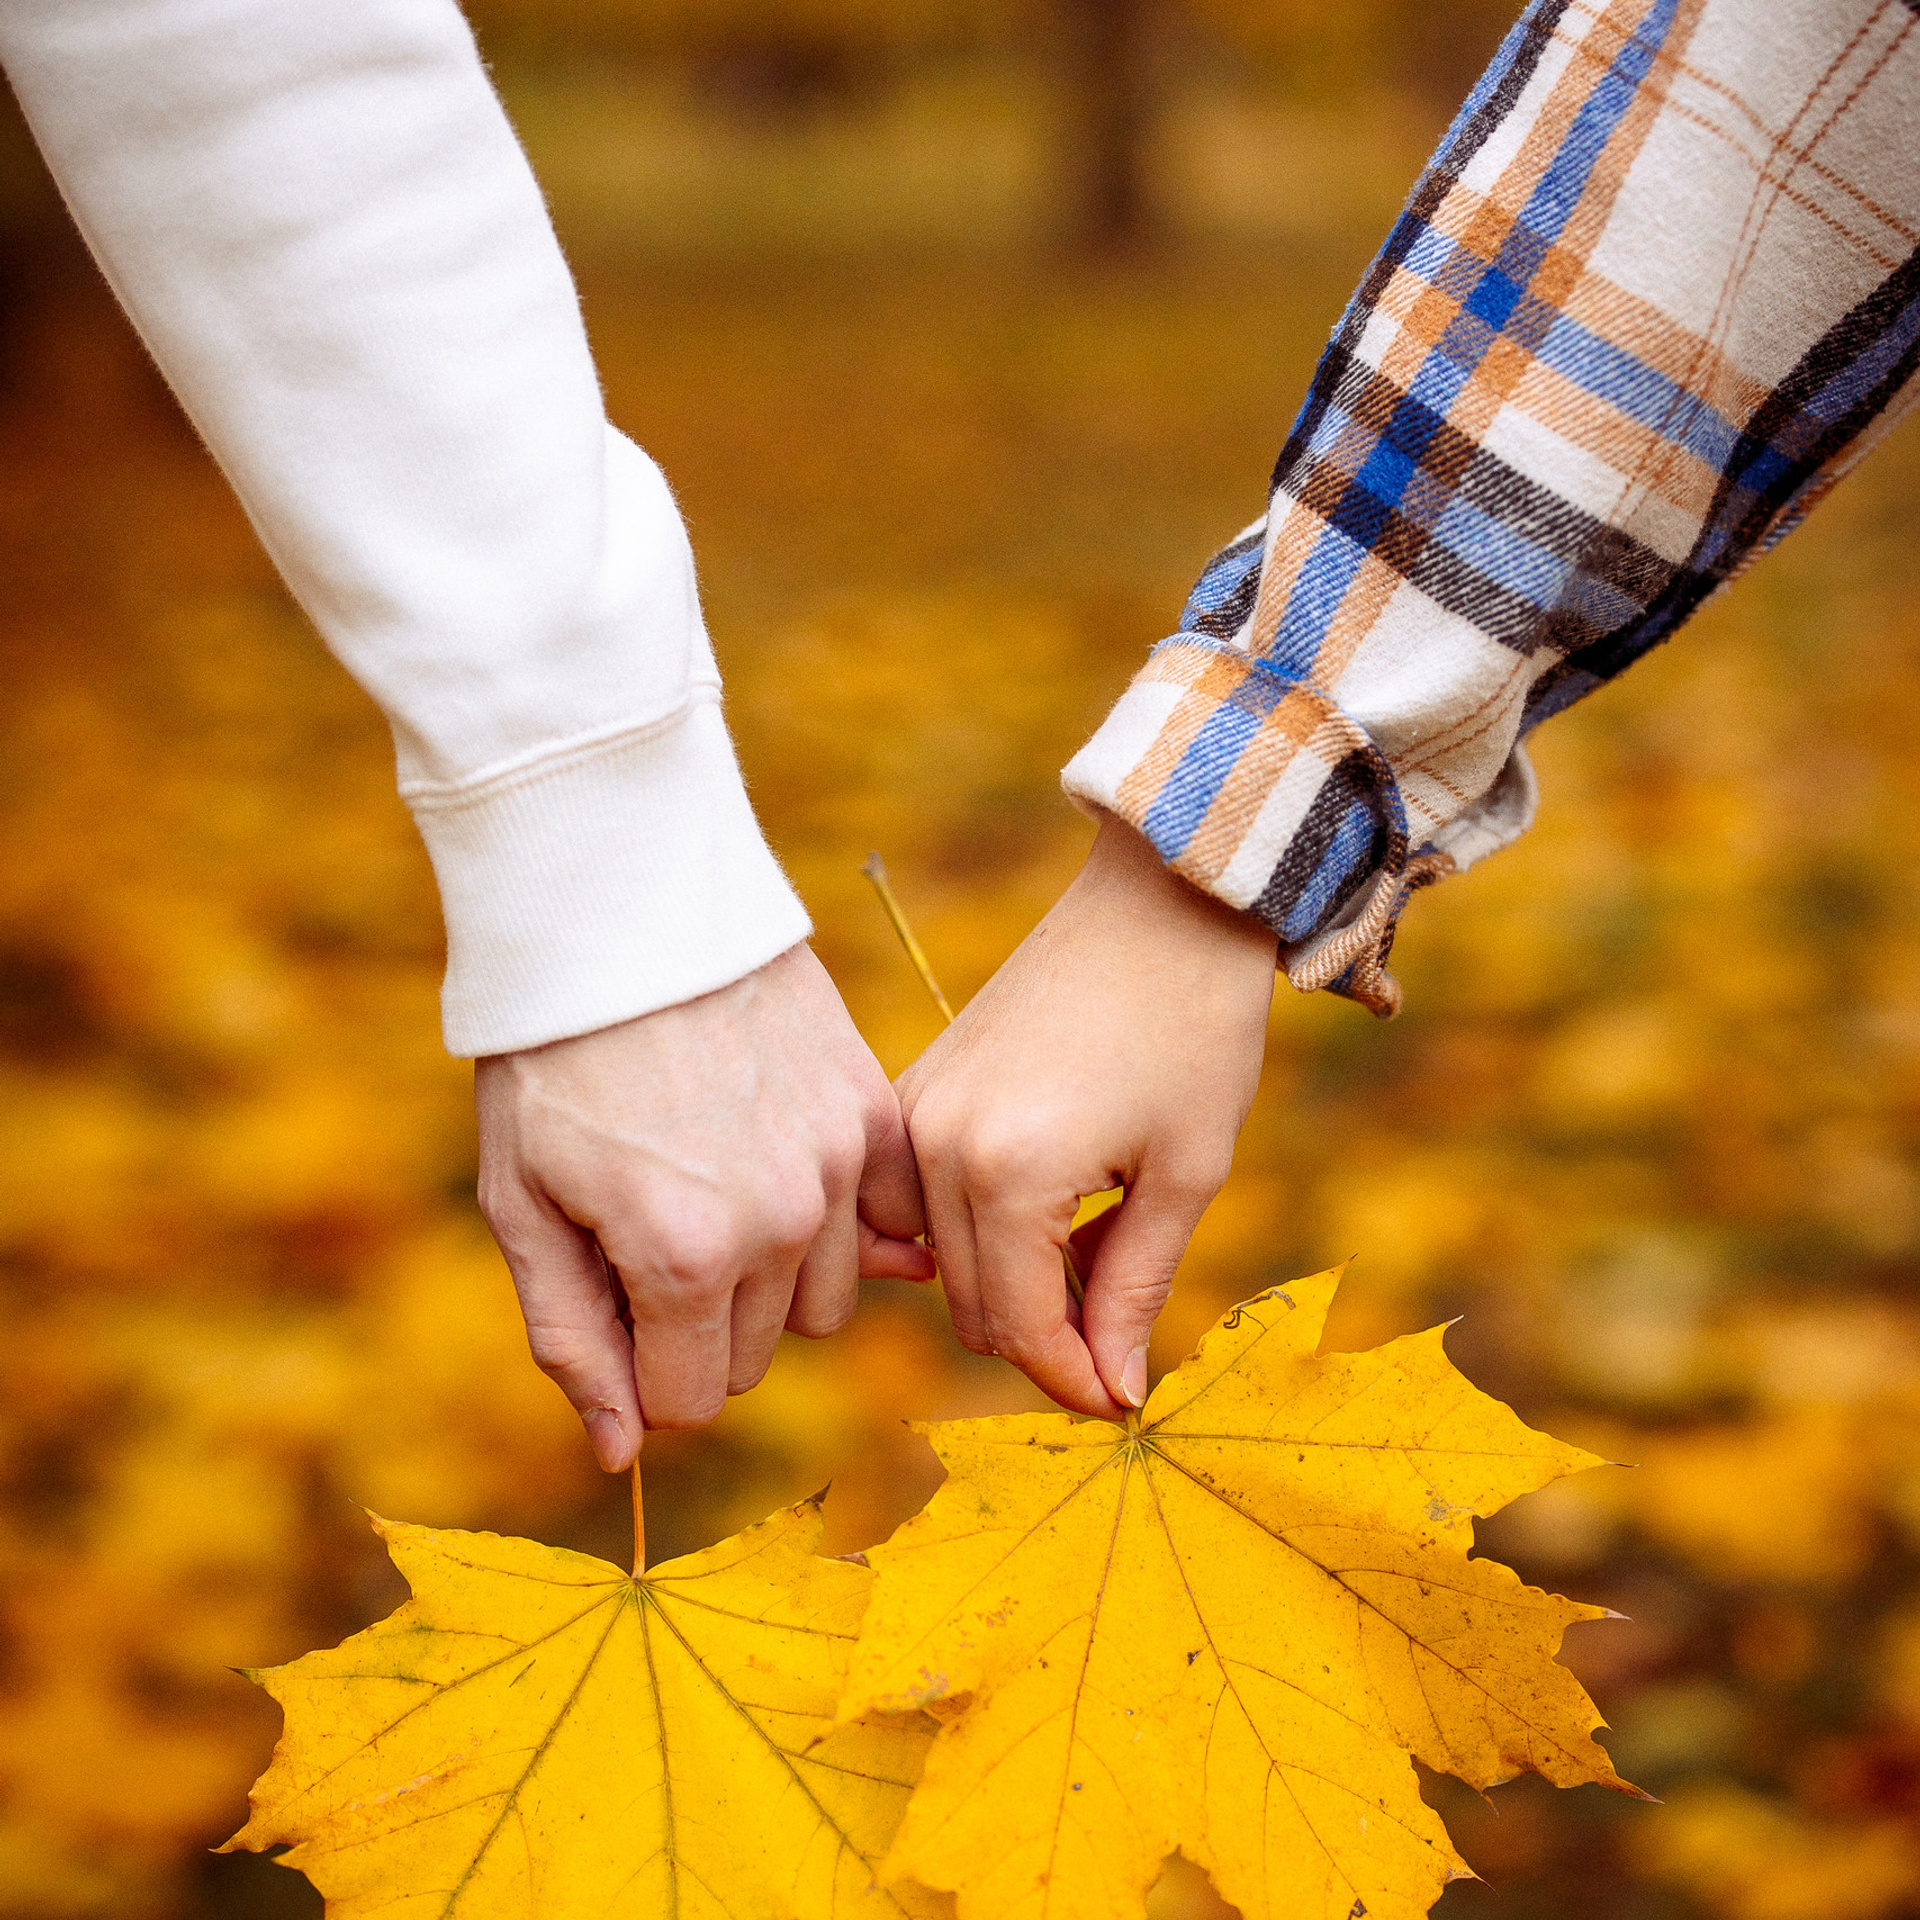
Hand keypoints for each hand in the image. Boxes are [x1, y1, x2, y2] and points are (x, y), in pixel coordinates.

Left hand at [475, 943, 933, 1470]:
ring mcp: (838, 1162)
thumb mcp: (521, 1205)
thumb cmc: (551, 1063)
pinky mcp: (872, 1109)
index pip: (687, 1400)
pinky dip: (832, 1218)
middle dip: (695, 1323)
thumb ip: (572, 1337)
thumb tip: (621, 1453)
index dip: (637, 1365)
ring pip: (821, 1300)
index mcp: (684, 1256)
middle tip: (649, 1226)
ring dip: (769, 1276)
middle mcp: (781, 1222)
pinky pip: (875, 1223)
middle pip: (753, 1357)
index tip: (612, 1294)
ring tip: (713, 1186)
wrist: (623, 914)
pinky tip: (776, 1162)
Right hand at [898, 815, 1275, 1416]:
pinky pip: (921, 1201)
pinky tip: (1049, 1205)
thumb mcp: (1186, 1173)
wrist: (1160, 901)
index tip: (1125, 1399)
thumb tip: (1113, 1391)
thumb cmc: (1194, 1029)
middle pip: (973, 1308)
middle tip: (1124, 1319)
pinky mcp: (915, 1087)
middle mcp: (937, 1148)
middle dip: (1048, 1337)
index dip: (1077, 1380)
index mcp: (1007, 1174)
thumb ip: (1135, 1288)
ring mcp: (916, 1113)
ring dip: (1011, 1283)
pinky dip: (976, 1229)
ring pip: (940, 1263)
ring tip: (1096, 1246)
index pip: (1021, 1329)